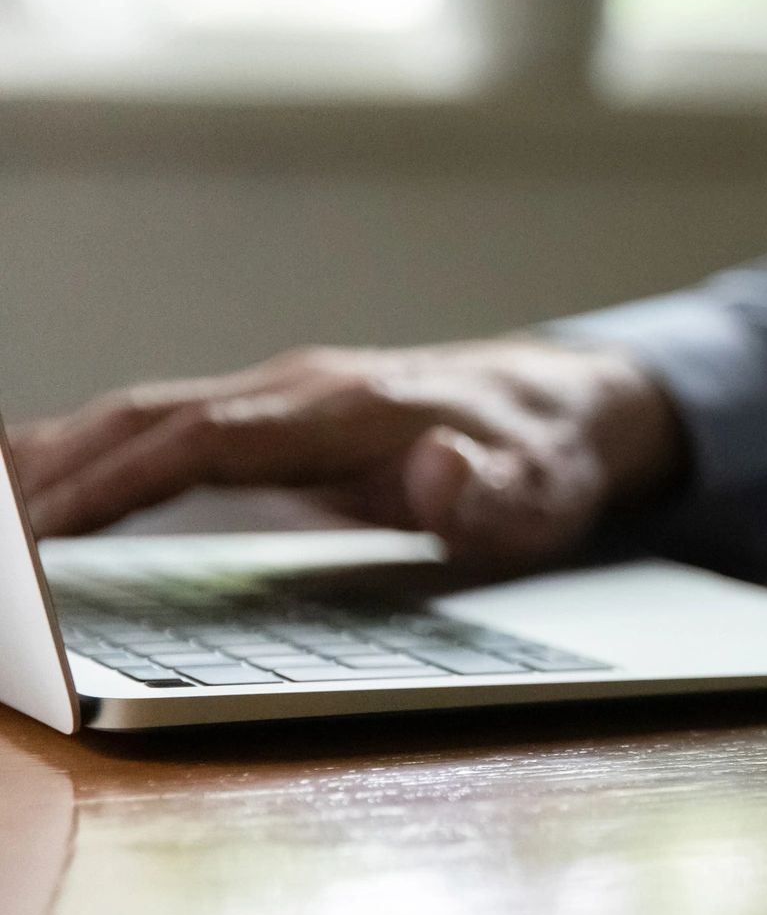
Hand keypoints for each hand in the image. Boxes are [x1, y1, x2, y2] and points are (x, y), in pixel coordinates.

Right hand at [6, 340, 686, 571]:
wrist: (566, 405)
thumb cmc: (545, 459)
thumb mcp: (539, 493)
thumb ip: (490, 493)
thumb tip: (438, 475)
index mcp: (349, 409)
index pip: (206, 439)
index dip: (120, 481)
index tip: (45, 526)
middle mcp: (302, 389)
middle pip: (151, 417)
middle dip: (58, 470)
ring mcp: (284, 396)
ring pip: (146, 415)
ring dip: (61, 458)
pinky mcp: (277, 416)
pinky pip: (167, 428)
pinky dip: (96, 451)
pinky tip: (42, 483)